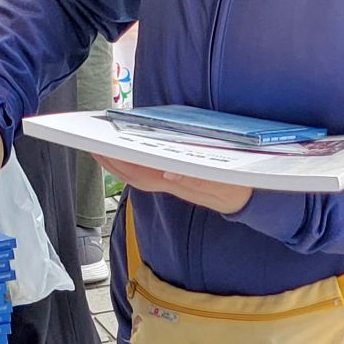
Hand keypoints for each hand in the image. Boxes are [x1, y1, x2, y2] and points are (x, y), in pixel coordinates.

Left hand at [96, 156, 253, 215]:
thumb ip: (201, 180)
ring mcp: (173, 182)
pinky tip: (126, 151)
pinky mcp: (177, 178)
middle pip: (134, 175)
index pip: (144, 174)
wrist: (252, 199)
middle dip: (112, 162)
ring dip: (118, 163)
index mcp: (181, 182)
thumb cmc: (240, 187)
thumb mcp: (227, 184)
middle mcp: (172, 183)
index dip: (122, 163)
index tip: (104, 150)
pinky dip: (133, 163)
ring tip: (101, 147)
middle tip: (91, 144)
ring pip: (138, 175)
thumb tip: (169, 174)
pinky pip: (148, 172)